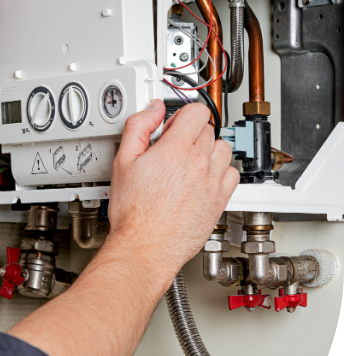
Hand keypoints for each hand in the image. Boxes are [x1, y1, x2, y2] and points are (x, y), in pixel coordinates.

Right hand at [107, 100, 238, 281]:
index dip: (182, 116)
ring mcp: (212, 182)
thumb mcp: (122, 162)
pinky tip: (205, 178)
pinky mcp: (219, 200)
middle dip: (191, 134)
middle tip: (174, 149)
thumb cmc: (133, 213)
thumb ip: (138, 128)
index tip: (172, 127)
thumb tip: (153, 110)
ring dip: (209, 150)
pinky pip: (232, 174)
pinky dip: (221, 171)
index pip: (196, 112)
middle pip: (208, 130)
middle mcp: (198, 163)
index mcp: (175, 149)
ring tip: (190, 163)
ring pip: (223, 149)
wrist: (145, 245)